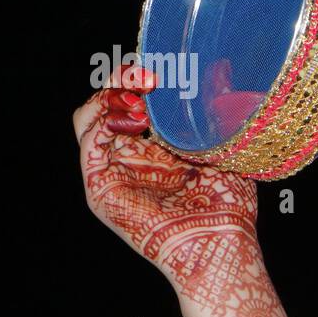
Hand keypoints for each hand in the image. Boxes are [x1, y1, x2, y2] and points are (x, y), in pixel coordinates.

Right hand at [72, 63, 259, 306]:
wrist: (220, 246)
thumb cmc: (229, 207)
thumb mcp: (225, 150)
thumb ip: (217, 114)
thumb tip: (223, 70)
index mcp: (156, 151)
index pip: (132, 103)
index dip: (141, 81)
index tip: (166, 70)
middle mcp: (130, 160)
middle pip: (106, 105)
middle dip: (122, 79)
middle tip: (151, 75)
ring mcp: (112, 174)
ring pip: (89, 117)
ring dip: (111, 93)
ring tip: (143, 90)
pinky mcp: (101, 189)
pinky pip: (88, 141)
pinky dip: (104, 118)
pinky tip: (137, 116)